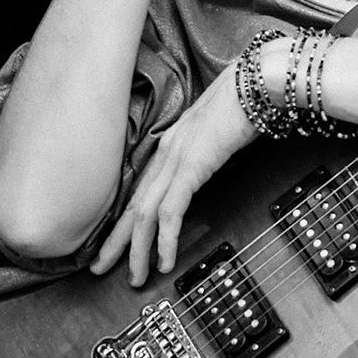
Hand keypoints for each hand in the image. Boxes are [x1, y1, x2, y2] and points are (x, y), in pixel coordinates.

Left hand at [91, 57, 259, 285]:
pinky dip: (165, 240)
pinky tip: (164, 260)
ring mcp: (176, 160)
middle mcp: (166, 153)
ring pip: (146, 215)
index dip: (125, 219)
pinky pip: (171, 212)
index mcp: (171, 144)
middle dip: (116, 242)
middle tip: (99, 268)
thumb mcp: (221, 129)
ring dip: (138, 250)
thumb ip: (210, 146)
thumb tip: (211, 159)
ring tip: (136, 276)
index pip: (140, 190)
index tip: (117, 241)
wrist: (257, 81)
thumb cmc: (246, 98)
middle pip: (132, 206)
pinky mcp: (191, 166)